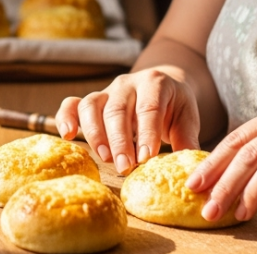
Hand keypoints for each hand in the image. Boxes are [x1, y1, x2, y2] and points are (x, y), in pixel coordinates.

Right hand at [57, 68, 200, 175]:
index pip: (149, 107)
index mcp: (155, 83)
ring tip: (105, 158)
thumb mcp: (187, 119)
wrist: (162, 86)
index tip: (146, 158)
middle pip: (118, 109)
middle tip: (125, 166)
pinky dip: (66, 117)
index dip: (147, 133)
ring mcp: (107, 91)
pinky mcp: (92, 101)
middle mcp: (128, 83)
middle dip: (120, 140)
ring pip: (92, 105)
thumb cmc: (175, 106)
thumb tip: (191, 173)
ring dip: (95, 133)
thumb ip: (187, 142)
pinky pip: (72, 104)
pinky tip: (68, 136)